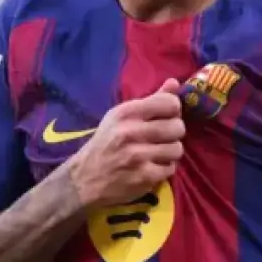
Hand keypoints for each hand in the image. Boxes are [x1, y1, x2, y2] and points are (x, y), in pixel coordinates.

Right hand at [69, 79, 185, 207]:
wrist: (84, 178)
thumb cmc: (105, 143)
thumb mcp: (120, 117)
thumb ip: (151, 100)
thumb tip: (175, 83)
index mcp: (126, 113)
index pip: (169, 103)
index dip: (173, 110)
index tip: (165, 116)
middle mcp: (131, 132)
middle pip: (177, 127)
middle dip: (174, 133)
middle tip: (163, 137)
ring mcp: (138, 156)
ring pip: (177, 149)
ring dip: (170, 152)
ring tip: (157, 153)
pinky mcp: (144, 177)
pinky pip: (170, 168)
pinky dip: (164, 169)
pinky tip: (151, 166)